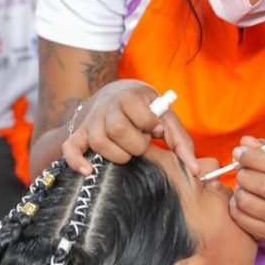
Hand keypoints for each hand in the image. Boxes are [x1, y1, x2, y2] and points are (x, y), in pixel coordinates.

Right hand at [62, 80, 197, 175]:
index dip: (149, 124)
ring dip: (116, 154)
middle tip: (142, 143)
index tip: (155, 128)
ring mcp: (91, 122)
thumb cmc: (146, 110)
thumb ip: (181, 140)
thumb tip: (194, 170)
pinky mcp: (79, 134)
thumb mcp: (165, 116)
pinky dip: (77, 161)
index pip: (138, 113)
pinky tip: (89, 171)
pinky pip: (70, 148)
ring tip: (126, 151)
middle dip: (135, 144)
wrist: (116, 93)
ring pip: (98, 141)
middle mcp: (107, 108)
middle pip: (117, 130)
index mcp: (130, 97)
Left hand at [229, 137, 264, 241]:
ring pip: (250, 203)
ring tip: (242, 187)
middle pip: (264, 185)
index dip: (254, 157)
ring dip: (238, 191)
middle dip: (244, 174)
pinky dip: (235, 207)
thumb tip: (245, 142)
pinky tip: (241, 201)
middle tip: (240, 171)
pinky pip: (242, 219)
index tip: (239, 152)